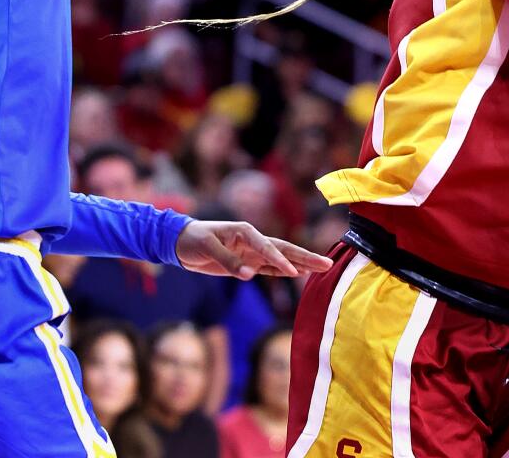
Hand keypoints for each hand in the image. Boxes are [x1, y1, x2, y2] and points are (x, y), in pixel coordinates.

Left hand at [175, 220, 333, 279]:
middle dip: (305, 257)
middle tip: (327, 263)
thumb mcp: (207, 248)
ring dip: (301, 263)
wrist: (181, 243)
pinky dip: (284, 271)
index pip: (267, 246)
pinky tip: (299, 273)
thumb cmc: (193, 240)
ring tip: (321, 267)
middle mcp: (253, 240)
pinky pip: (270, 268)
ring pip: (281, 259)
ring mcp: (252, 252)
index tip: (294, 271)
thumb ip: (228, 261)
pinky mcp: (248, 263)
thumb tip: (249, 275)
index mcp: (245, 231)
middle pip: (284, 249)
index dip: (280, 260)